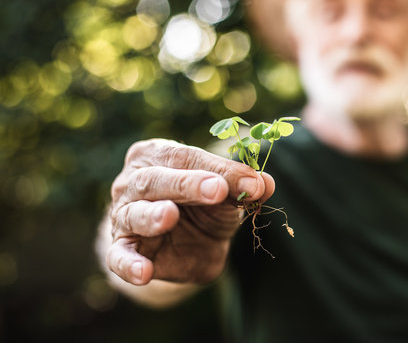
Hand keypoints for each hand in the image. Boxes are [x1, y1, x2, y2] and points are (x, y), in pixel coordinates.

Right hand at [106, 139, 274, 284]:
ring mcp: (123, 214)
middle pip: (155, 180)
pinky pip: (119, 257)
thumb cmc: (204, 205)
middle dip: (187, 184)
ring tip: (169, 217)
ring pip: (134, 214)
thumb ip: (241, 186)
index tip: (250, 182)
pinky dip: (129, 265)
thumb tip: (266, 184)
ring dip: (152, 216)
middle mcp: (133, 180)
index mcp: (157, 155)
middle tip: (216, 191)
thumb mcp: (225, 194)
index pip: (185, 157)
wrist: (190, 241)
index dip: (217, 168)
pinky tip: (144, 273)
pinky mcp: (122, 248)